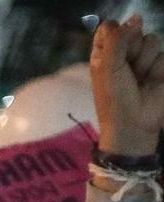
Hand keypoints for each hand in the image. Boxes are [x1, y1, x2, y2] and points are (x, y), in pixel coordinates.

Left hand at [92, 16, 163, 156]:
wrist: (134, 124)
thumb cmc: (114, 98)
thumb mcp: (108, 68)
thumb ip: (118, 40)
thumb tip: (136, 17)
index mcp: (104, 54)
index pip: (110, 27)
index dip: (116, 32)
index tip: (116, 48)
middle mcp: (124, 54)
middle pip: (135, 29)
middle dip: (133, 47)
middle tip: (127, 70)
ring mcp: (143, 60)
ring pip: (152, 40)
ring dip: (145, 60)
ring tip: (139, 79)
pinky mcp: (160, 68)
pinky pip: (163, 55)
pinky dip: (157, 69)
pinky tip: (151, 83)